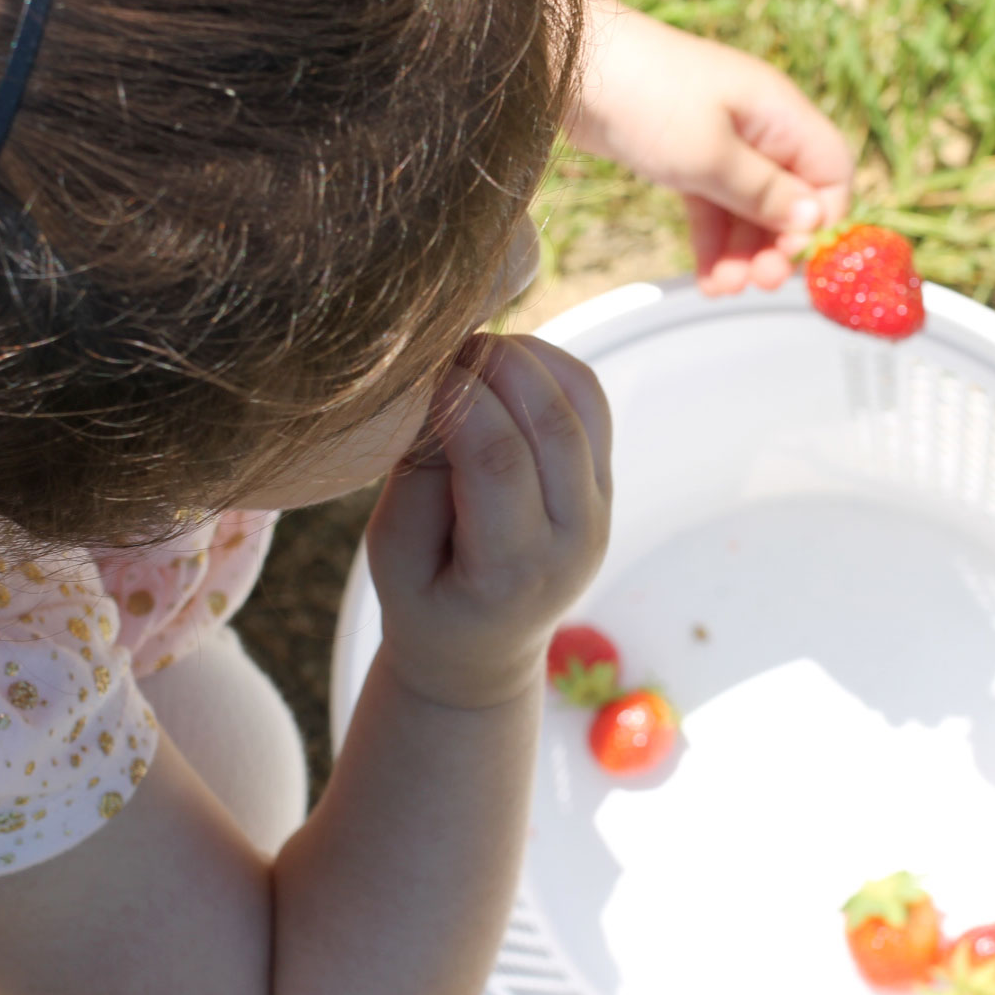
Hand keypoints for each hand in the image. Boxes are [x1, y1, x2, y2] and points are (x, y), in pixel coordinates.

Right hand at [365, 335, 612, 709]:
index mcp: (515, 572)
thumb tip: (440, 391)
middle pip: (553, 423)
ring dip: (529, 358)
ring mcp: (600, 508)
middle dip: (497, 365)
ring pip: (584, 401)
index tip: (416, 371)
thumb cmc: (425, 604)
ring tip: (470, 351)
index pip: (499, 462)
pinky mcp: (603, 483)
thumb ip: (416, 480)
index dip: (459, 400)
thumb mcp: (391, 558)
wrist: (483, 651)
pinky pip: (590, 403)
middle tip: (443, 343)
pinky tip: (502, 364)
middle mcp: (576, 538)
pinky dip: (550, 367)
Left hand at [568, 0, 854, 296]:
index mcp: (780, 113)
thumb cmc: (647, 100)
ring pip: (749, 208)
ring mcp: (722, 141)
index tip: (793, 254)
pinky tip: (708, 278)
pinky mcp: (687, 156)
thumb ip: (764, 192)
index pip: (830, 171)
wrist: (571, 68)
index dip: (821, 218)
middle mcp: (759, 127)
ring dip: (742, 252)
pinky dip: (714, 241)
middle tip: (758, 284)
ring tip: (723, 289)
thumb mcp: (710, 156)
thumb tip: (815, 221)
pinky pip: (714, 206)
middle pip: (790, 197)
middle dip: (777, 244)